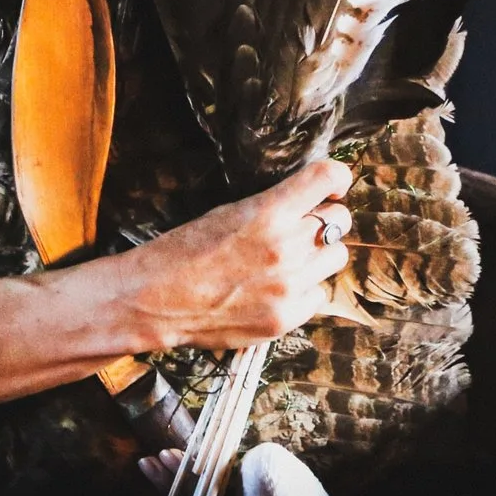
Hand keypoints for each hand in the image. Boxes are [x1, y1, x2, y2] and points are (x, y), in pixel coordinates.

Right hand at [114, 158, 353, 350]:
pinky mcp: (285, 318)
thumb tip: (309, 202)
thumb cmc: (184, 249)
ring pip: (336, 258)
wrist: (155, 298)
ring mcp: (288, 287)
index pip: (328, 178)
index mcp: (269, 213)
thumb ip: (274, 208)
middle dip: (325, 218)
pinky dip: (303, 289)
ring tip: (290, 259)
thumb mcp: (228, 211)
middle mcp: (286, 248)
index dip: (336, 177)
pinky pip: (318, 295)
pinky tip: (277, 288)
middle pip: (340, 220)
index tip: (332, 184)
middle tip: (303, 225)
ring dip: (318, 254)